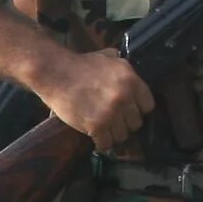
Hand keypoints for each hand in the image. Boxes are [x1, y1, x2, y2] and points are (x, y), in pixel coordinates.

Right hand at [35, 48, 153, 147]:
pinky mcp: (97, 126)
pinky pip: (106, 143)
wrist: (55, 73)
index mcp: (131, 79)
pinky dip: (101, 143)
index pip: (148, 106)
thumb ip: (122, 68)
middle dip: (124, 123)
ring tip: (104, 131)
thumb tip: (131, 76)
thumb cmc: (79, 65)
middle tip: (113, 122)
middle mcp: (125, 96)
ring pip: (122, 135)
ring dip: (113, 135)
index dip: (137, 110)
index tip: (128, 112)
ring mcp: (112, 112)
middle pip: (135, 123)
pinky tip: (96, 138)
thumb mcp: (108, 58)